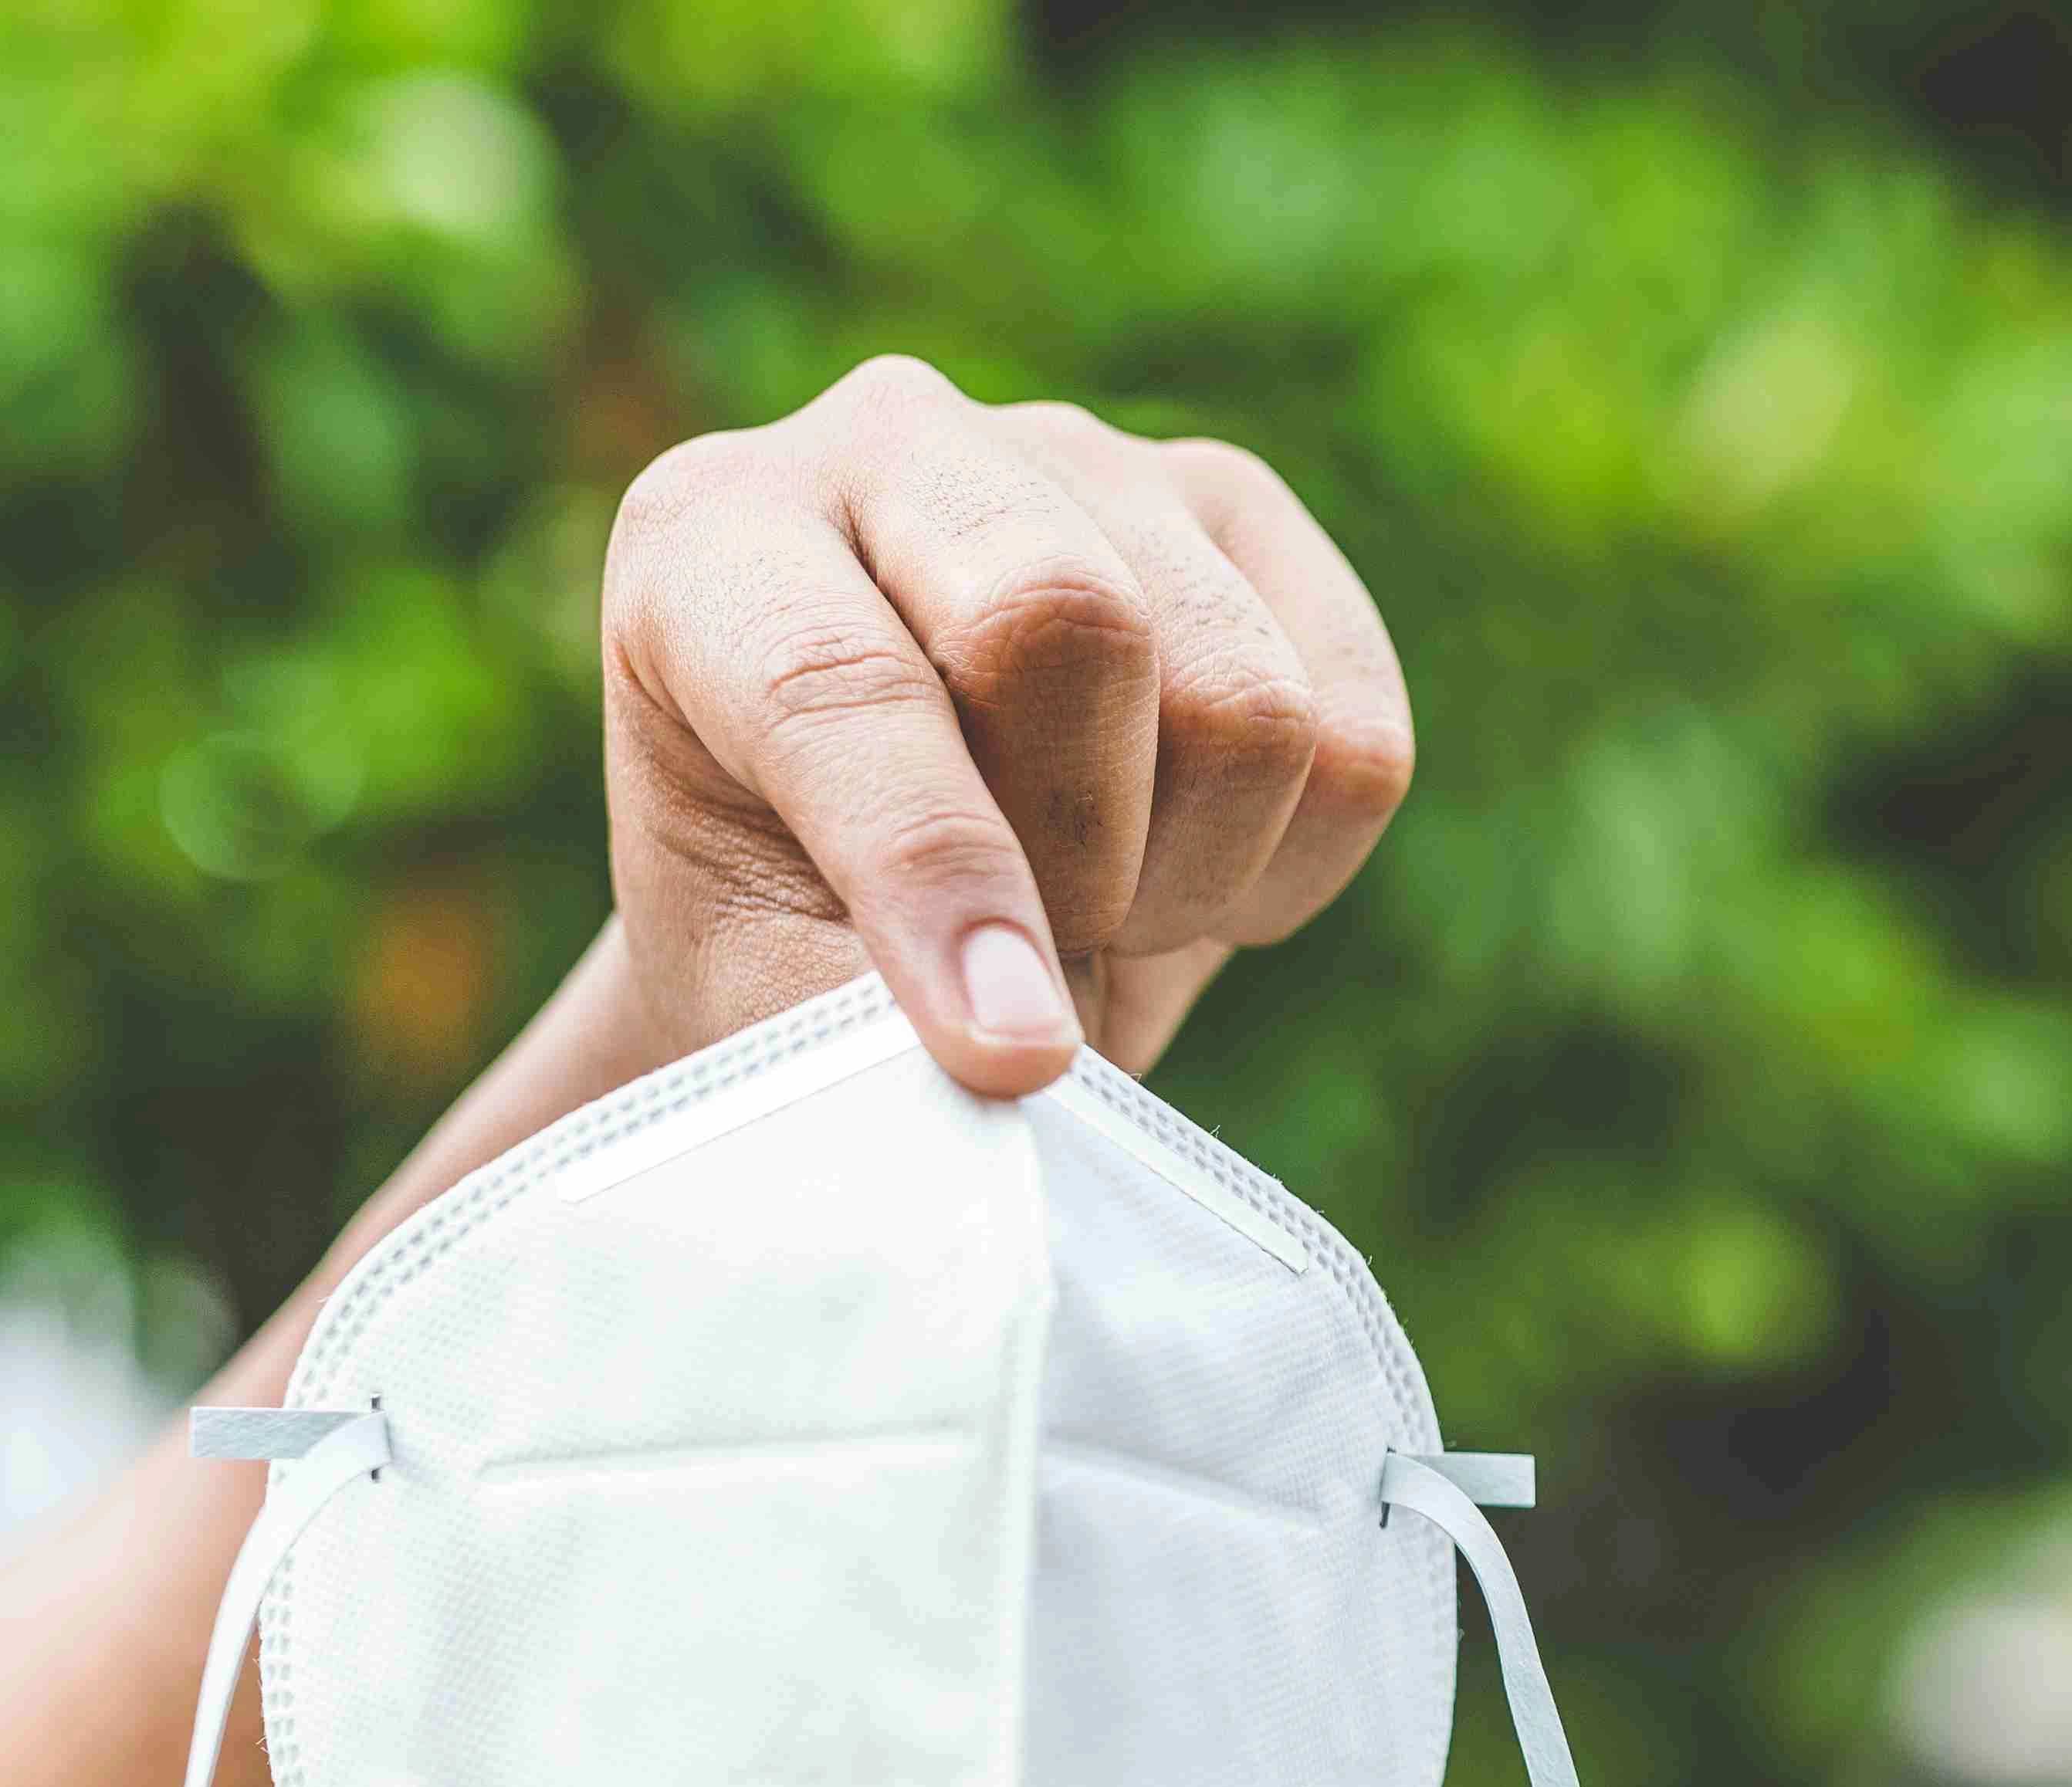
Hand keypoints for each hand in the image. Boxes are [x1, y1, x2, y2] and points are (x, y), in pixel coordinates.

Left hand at [597, 353, 1414, 1092]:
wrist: (895, 903)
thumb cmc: (802, 947)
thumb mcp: (773, 1001)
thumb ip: (860, 1030)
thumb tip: (1023, 1061)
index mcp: (712, 545)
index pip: (839, 683)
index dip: (938, 878)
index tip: (1008, 1055)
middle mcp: (894, 439)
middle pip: (1070, 619)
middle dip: (1081, 854)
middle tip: (1035, 949)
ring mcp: (1090, 458)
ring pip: (1247, 701)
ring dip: (1186, 877)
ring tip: (1094, 906)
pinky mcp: (1243, 517)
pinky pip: (1359, 741)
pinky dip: (1290, 864)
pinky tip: (1185, 862)